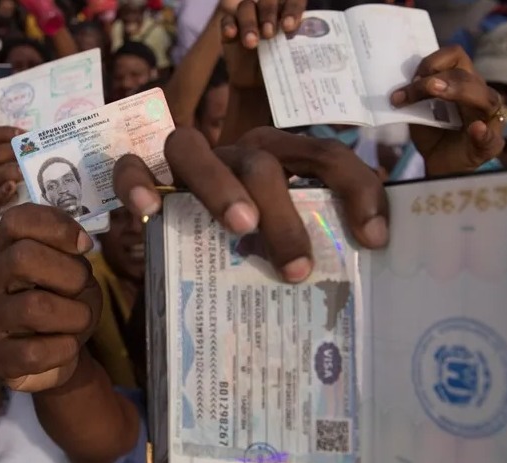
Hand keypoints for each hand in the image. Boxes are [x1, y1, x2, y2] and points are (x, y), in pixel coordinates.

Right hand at [0, 126, 25, 226]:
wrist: (6, 226)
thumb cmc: (16, 195)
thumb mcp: (15, 174)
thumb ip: (22, 159)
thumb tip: (44, 142)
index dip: (1, 133)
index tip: (22, 133)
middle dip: (6, 153)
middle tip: (26, 153)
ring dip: (3, 173)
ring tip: (22, 172)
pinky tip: (12, 189)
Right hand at [0, 204, 101, 391]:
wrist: (52, 359)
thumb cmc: (62, 306)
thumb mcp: (72, 272)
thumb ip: (72, 253)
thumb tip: (79, 243)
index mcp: (3, 251)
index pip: (16, 221)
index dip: (56, 226)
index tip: (84, 245)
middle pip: (22, 258)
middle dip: (69, 273)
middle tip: (81, 288)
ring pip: (35, 307)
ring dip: (74, 315)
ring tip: (77, 321)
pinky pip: (35, 351)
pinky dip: (65, 348)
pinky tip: (65, 346)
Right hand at [114, 127, 388, 282]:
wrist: (185, 225)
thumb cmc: (250, 238)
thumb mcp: (289, 235)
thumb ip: (318, 238)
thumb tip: (368, 266)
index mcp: (281, 155)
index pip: (327, 156)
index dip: (357, 191)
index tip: (374, 241)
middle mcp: (237, 149)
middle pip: (262, 162)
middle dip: (284, 214)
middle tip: (298, 269)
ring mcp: (190, 158)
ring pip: (194, 149)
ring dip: (220, 187)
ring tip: (241, 227)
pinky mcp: (146, 171)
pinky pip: (132, 166)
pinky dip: (136, 182)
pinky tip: (147, 210)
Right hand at [220, 0, 306, 87]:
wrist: (257, 83)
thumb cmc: (279, 67)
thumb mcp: (291, 57)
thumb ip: (298, 46)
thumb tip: (306, 43)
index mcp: (288, 13)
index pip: (293, 1)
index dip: (292, 9)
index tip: (289, 27)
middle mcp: (268, 10)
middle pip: (268, 0)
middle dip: (268, 15)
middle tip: (269, 34)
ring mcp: (248, 17)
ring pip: (246, 7)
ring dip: (249, 23)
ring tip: (252, 43)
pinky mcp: (231, 27)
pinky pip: (227, 19)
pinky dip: (229, 26)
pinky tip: (232, 35)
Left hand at [390, 46, 504, 176]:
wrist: (437, 164)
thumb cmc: (432, 133)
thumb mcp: (417, 111)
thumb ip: (414, 95)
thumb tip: (396, 81)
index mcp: (462, 83)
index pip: (456, 56)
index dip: (433, 61)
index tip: (411, 77)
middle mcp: (479, 96)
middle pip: (466, 76)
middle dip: (434, 81)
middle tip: (410, 91)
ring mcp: (489, 120)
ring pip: (486, 98)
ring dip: (459, 92)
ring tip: (437, 92)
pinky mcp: (489, 145)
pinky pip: (492, 137)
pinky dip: (484, 132)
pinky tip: (475, 129)